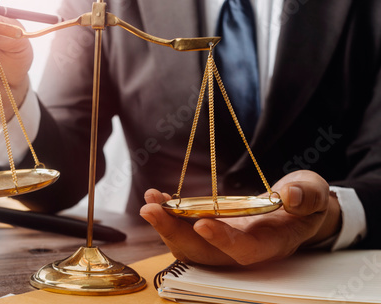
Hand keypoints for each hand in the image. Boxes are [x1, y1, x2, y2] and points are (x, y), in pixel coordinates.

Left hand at [140, 170, 341, 265]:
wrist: (294, 207)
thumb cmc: (304, 201)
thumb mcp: (313, 193)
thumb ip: (306, 195)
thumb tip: (289, 195)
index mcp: (272, 243)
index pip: (245, 251)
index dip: (224, 241)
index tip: (201, 224)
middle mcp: (242, 249)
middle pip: (205, 253)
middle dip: (175, 233)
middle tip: (151, 210)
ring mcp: (223, 243)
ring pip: (189, 246)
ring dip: (165, 226)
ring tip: (149, 202)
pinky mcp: (210, 233)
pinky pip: (184, 232)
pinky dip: (168, 216)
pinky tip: (156, 198)